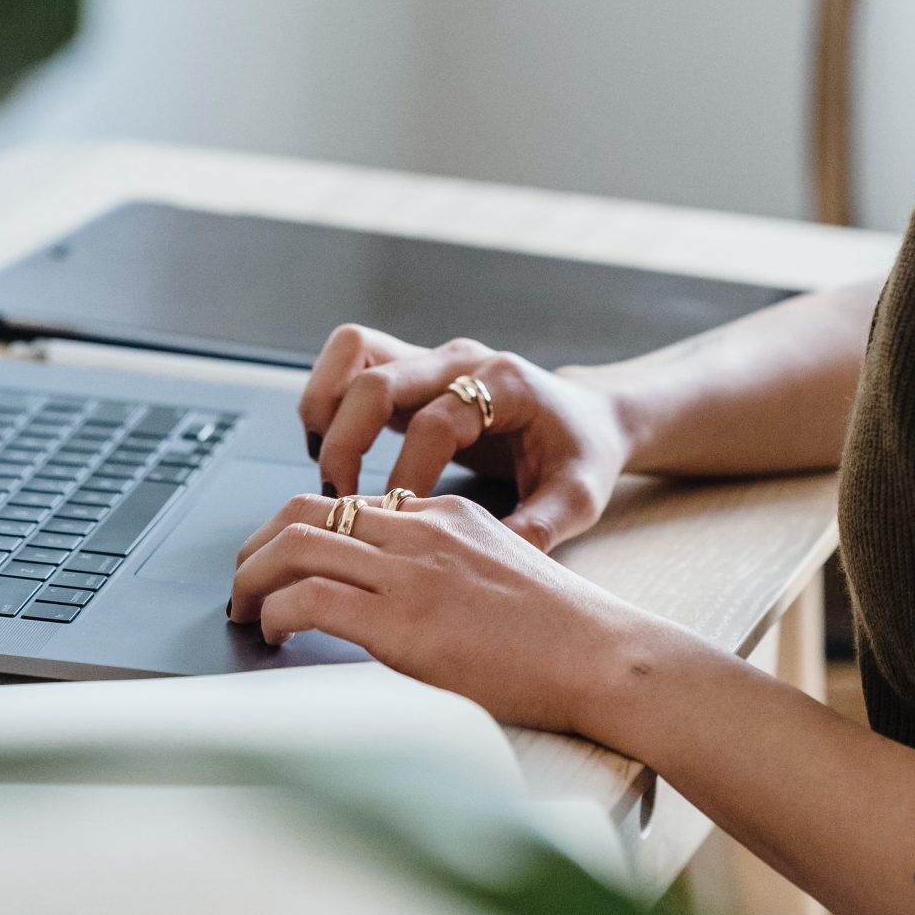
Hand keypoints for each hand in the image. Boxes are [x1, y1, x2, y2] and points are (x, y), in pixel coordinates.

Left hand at [229, 490, 664, 736]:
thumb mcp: (502, 570)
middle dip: (258, 545)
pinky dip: (273, 613)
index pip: (348, 505)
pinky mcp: (402, 619)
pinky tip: (273, 635)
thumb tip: (402, 597)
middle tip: (244, 581)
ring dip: (251, 579)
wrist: (603, 654)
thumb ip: (450, 567)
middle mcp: (421, 529)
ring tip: (243, 609)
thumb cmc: (566, 634)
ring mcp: (410, 571)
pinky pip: (307, 599)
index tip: (282, 563)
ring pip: (294, 546)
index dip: (299, 532)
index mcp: (446, 515)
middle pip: (304, 510)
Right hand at [299, 326, 632, 550]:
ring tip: (329, 471)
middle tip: (341, 502)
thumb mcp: (579, 495)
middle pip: (379, 376)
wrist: (589, 414)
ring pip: (352, 351)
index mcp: (505, 383)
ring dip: (326, 407)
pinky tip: (335, 455)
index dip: (409, 473)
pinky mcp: (410, 369)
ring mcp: (431, 359)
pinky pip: (350, 365)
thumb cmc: (583, 453)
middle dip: (347, 441)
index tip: (398, 521)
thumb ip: (542, 525)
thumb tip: (494, 563)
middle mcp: (461, 360)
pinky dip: (329, 402)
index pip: (436, 421)